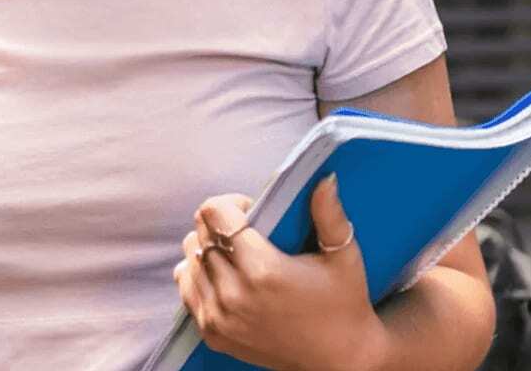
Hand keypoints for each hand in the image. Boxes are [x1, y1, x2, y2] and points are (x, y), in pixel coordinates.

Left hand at [173, 175, 387, 370]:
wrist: (338, 359)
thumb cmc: (343, 303)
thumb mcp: (343, 256)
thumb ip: (329, 214)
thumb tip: (325, 177)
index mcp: (263, 270)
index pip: (215, 214)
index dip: (231, 204)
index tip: (253, 212)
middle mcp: (234, 295)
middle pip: (199, 233)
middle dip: (220, 224)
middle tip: (247, 232)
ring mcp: (219, 317)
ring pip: (188, 258)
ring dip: (208, 248)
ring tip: (237, 254)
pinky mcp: (212, 333)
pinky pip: (186, 288)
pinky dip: (199, 275)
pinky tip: (225, 275)